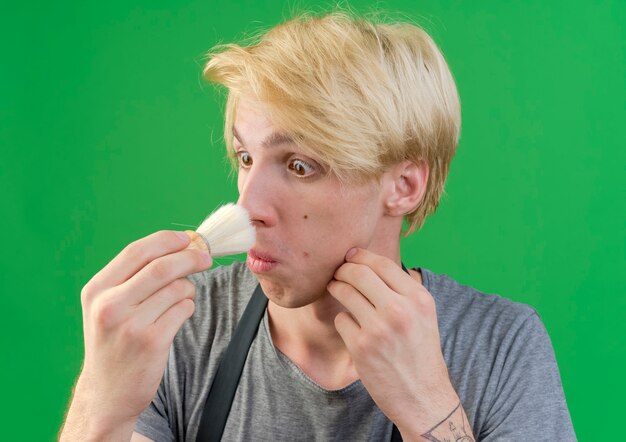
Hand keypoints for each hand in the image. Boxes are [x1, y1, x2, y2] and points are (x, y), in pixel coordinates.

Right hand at [62, 230, 210, 438]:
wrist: (107, 393)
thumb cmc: (114, 342)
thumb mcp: (107, 305)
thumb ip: (134, 276)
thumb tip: (180, 244)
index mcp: (97, 289)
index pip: (137, 251)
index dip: (167, 240)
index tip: (187, 238)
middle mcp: (110, 305)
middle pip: (162, 266)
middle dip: (190, 257)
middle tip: (205, 257)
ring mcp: (130, 324)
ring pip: (177, 288)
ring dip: (188, 289)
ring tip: (180, 300)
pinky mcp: (152, 342)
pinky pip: (184, 310)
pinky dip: (187, 308)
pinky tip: (176, 318)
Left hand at [327, 248, 461, 437]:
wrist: (422, 397)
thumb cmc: (420, 353)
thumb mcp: (424, 315)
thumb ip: (403, 290)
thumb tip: (371, 263)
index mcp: (419, 298)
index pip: (382, 263)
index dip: (361, 255)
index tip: (350, 256)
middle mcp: (400, 310)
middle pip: (359, 273)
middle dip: (343, 269)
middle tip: (337, 272)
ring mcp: (379, 328)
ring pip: (345, 292)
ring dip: (336, 288)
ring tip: (335, 289)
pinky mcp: (361, 347)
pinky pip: (341, 319)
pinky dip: (342, 320)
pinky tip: (351, 327)